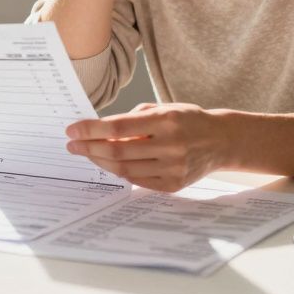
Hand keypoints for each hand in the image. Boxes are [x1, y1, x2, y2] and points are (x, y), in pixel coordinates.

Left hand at [65, 102, 227, 191]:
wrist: (221, 141)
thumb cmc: (188, 120)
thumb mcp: (164, 108)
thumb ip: (133, 119)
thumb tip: (99, 129)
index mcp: (166, 120)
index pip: (119, 127)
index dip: (91, 129)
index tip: (72, 129)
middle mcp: (171, 145)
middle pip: (118, 151)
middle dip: (89, 147)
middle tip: (72, 144)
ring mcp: (173, 168)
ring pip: (125, 169)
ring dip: (100, 161)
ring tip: (87, 153)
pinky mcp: (174, 185)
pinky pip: (138, 180)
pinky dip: (120, 172)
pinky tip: (109, 163)